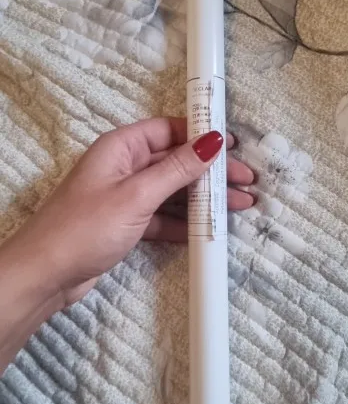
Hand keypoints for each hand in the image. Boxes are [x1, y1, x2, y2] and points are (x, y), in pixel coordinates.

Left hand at [4, 117, 254, 307]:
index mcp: (120, 148)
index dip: (202, 135)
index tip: (232, 145)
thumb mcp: (137, 195)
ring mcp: (123, 197)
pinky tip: (208, 230)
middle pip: (175, 162)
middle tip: (245, 182)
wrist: (46, 274)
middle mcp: (122, 168)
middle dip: (211, 172)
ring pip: (172, 192)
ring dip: (203, 199)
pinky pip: (162, 217)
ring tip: (239, 206)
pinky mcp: (125, 225)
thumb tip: (211, 142)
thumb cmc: (82, 228)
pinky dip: (184, 223)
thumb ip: (177, 169)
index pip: (169, 130)